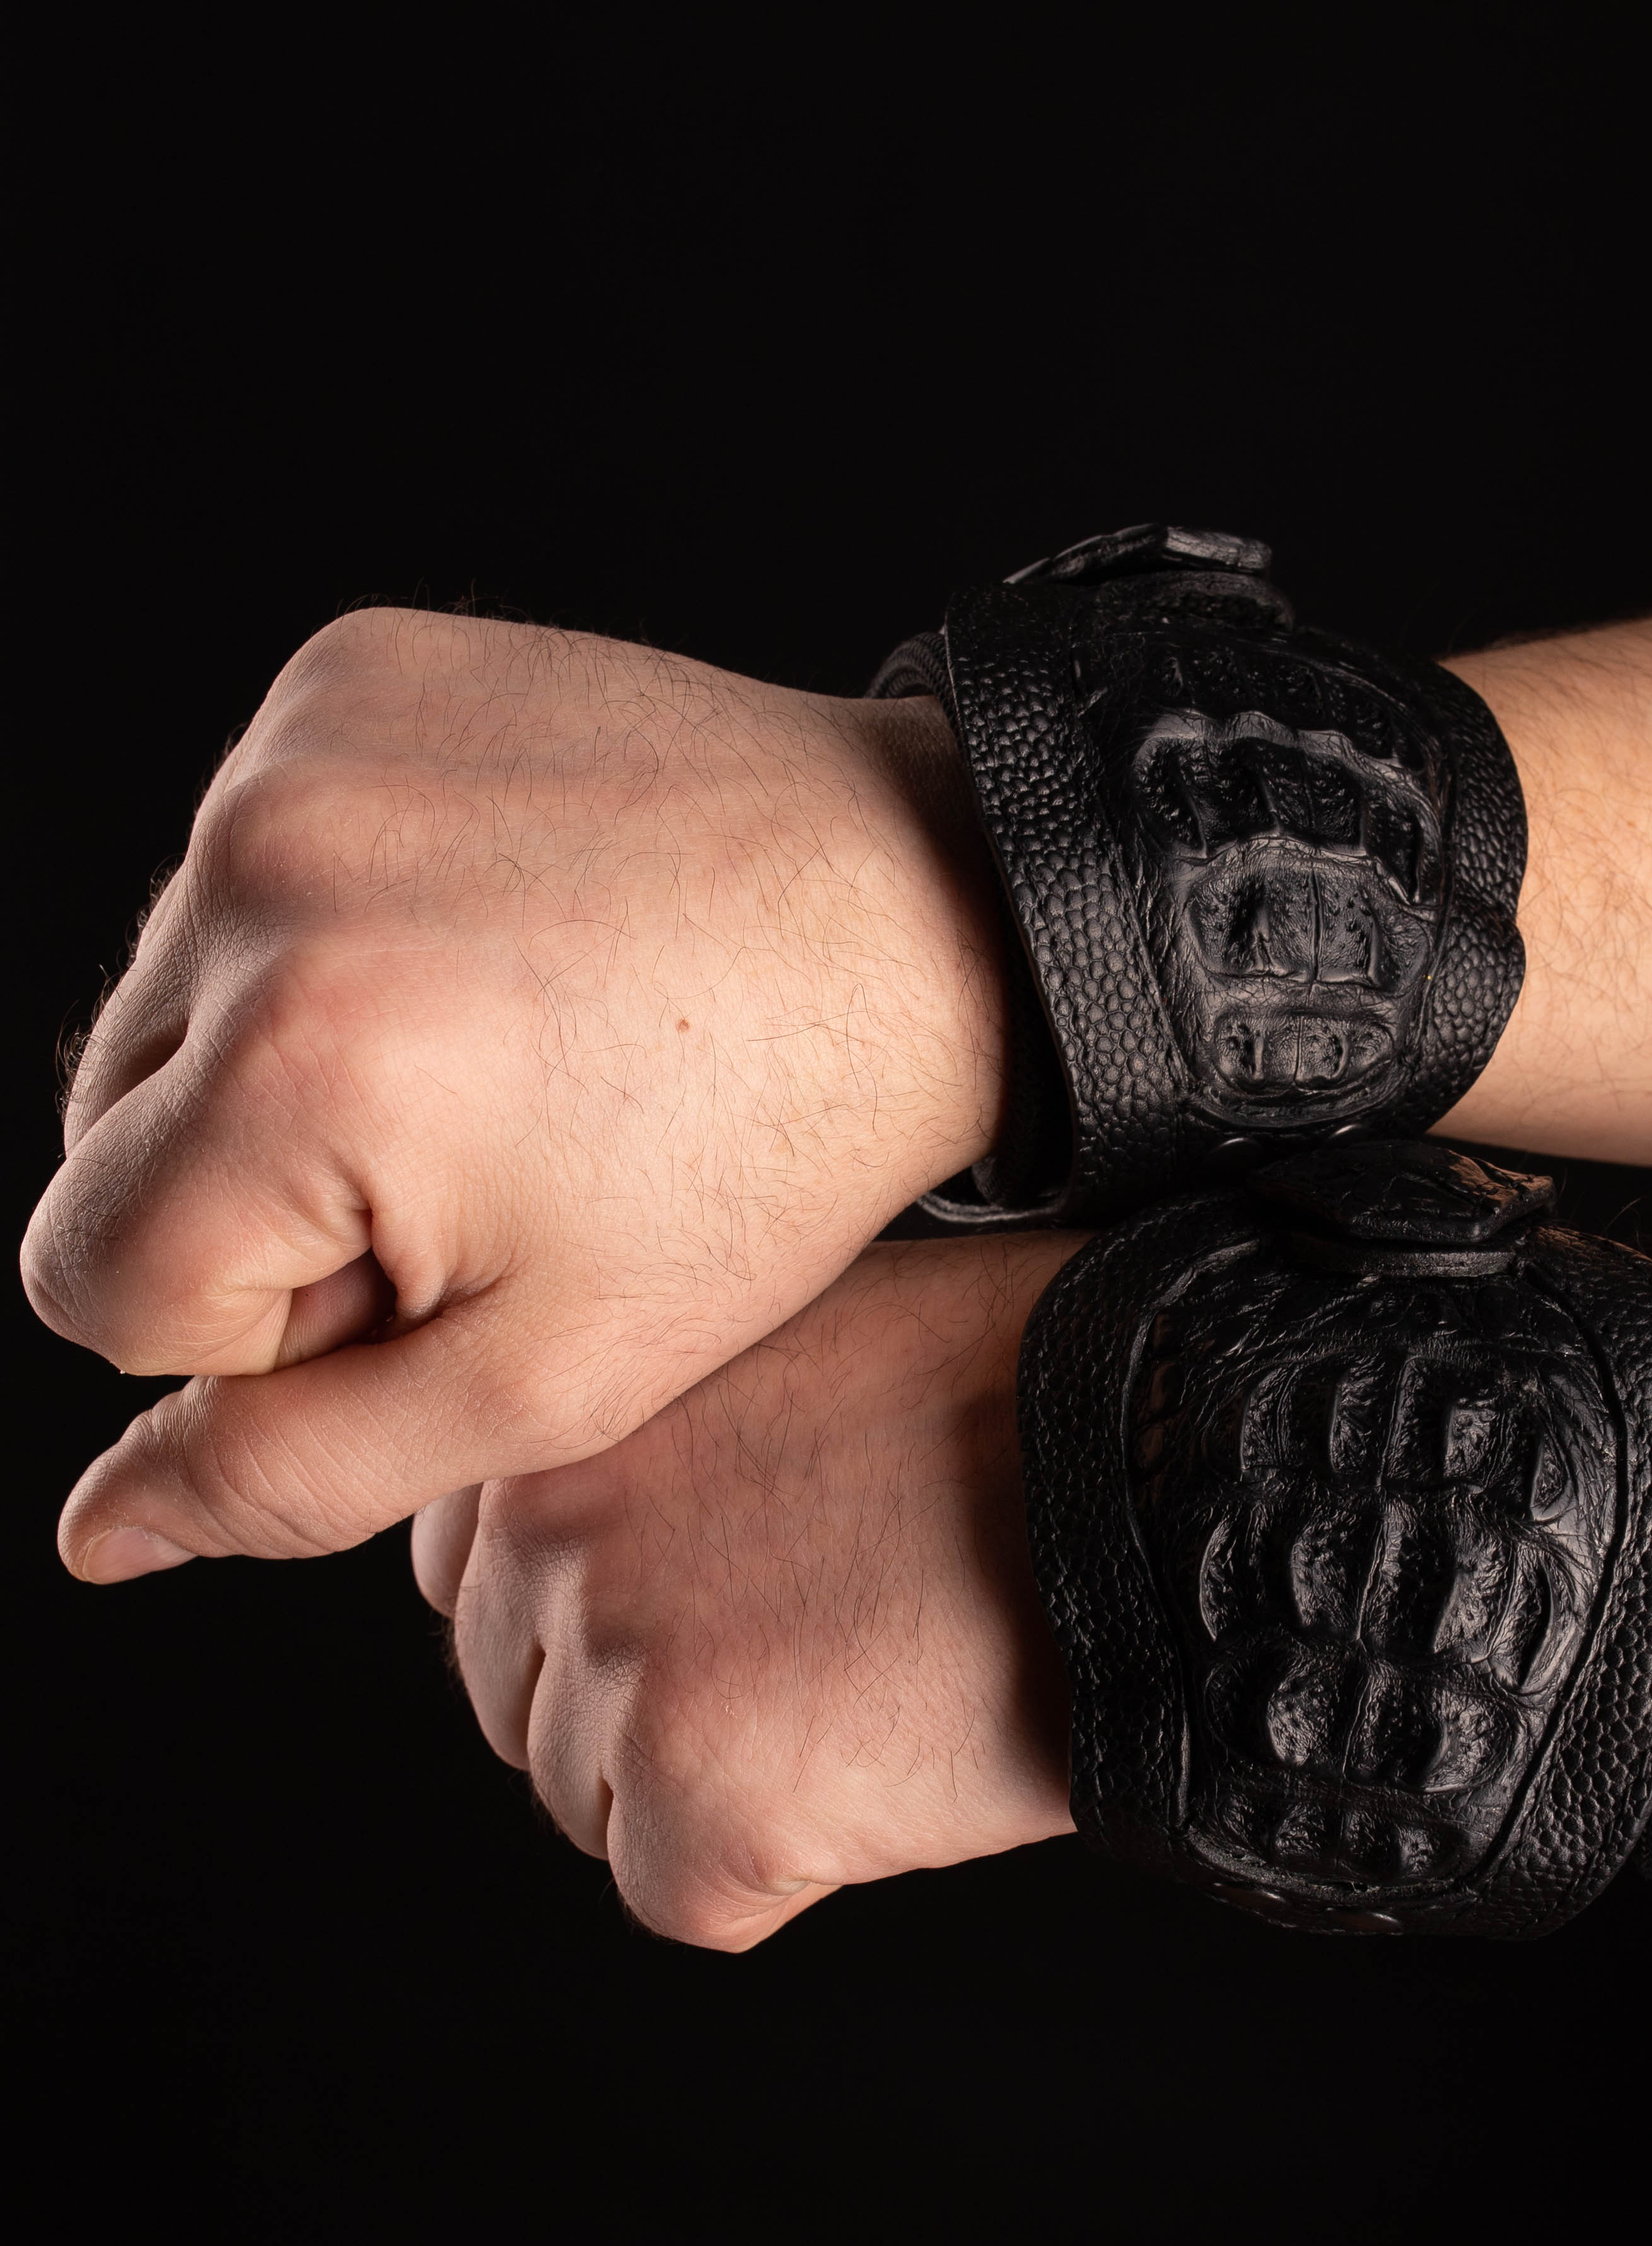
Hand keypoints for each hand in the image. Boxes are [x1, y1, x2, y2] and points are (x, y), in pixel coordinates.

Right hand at [24, 613, 1004, 1579]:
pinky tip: (492, 950)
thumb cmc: (766, 1153)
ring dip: (285, 1067)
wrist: (922, 912)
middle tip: (479, 1173)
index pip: (91, 1286)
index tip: (431, 1274)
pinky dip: (330, 933)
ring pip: (168, 1003)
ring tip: (492, 1063)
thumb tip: (102, 1529)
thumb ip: (296, 1475)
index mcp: (295, 1065)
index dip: (262, 1332)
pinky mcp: (346, 672)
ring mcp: (298, 748)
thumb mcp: (546, 1378)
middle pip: (112, 1137)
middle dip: (263, 1199)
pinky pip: (242, 869)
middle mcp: (261, 875)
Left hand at [412, 1233, 1080, 1949]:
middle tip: (807, 1641)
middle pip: (523, 1698)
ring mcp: (617, 1672)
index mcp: (555, 1425)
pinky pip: (689, 1896)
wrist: (1154, 1466)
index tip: (701, 1594)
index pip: (472, 1571)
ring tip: (861, 1683)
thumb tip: (593, 1526)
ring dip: (715, 1782)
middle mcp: (549, 1540)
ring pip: (599, 1804)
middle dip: (647, 1697)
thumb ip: (645, 1431)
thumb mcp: (769, 1341)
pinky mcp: (701, 1804)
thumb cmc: (1005, 1383)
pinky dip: (782, 1864)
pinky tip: (880, 1758)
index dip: (594, 1600)